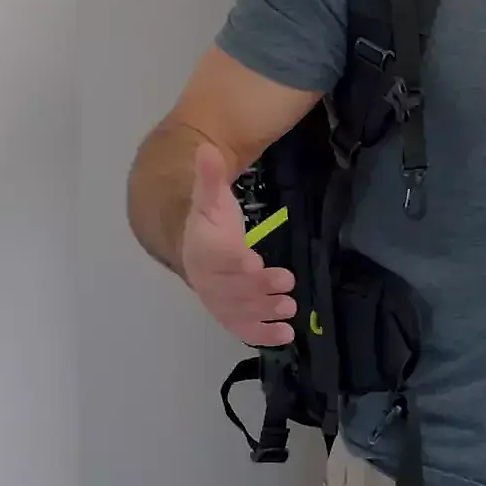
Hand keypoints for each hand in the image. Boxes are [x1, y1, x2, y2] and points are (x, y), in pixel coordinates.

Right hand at [181, 143, 295, 346]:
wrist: (195, 249)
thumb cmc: (209, 223)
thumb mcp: (210, 196)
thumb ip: (210, 176)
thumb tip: (205, 149)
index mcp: (200, 248)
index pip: (216, 257)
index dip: (233, 261)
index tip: (252, 262)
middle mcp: (206, 279)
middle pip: (230, 288)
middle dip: (257, 289)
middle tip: (286, 284)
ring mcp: (217, 300)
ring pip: (238, 310)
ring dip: (264, 311)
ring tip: (289, 307)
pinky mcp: (230, 315)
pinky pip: (242, 328)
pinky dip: (262, 335)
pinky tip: (285, 337)